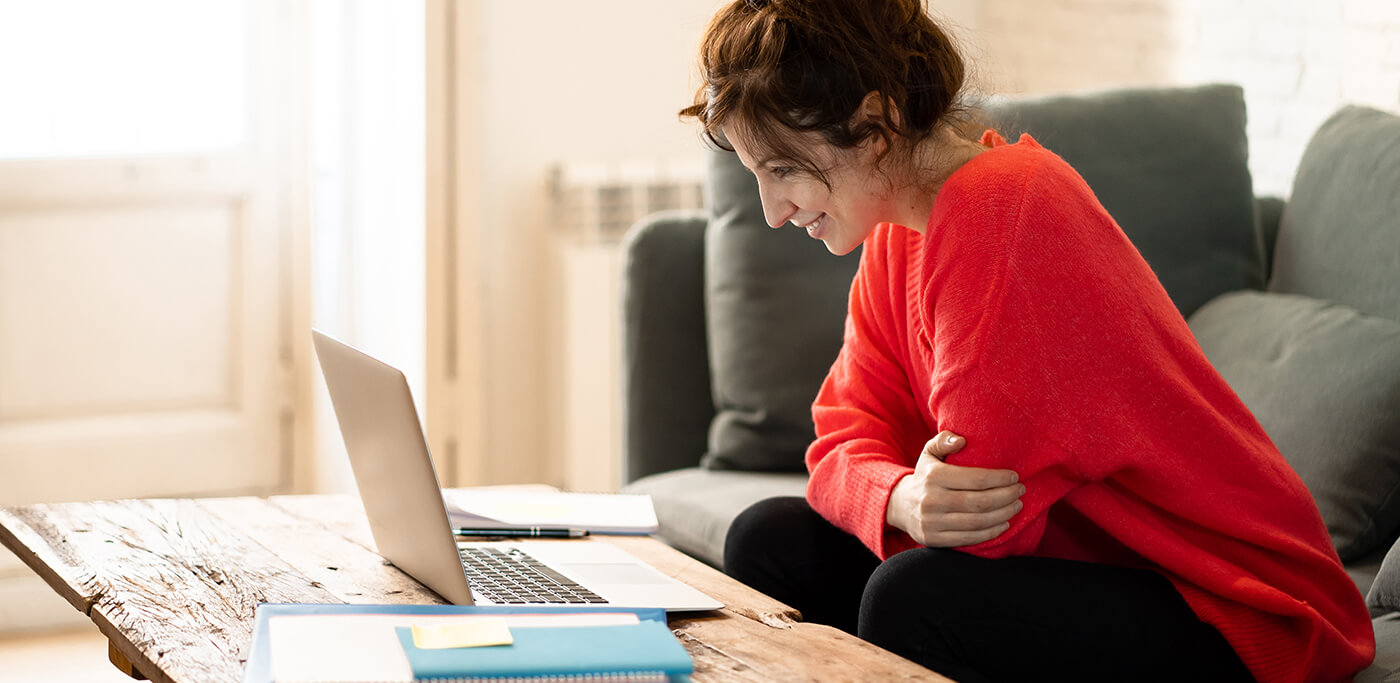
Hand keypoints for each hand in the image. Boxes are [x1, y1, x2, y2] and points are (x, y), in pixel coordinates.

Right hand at [885, 431, 1024, 546]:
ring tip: (1017, 505)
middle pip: (980, 502)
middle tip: (1020, 491)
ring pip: (978, 522)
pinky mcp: (934, 539)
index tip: (1014, 476)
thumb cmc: (925, 476)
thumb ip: (943, 441)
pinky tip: (1004, 523)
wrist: (900, 506)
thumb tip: (962, 440)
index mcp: (933, 476)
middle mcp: (931, 500)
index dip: (1000, 479)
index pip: (975, 479)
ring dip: (1004, 514)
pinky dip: (991, 532)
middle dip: (1007, 496)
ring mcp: (932, 522)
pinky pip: (970, 538)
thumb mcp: (929, 453)